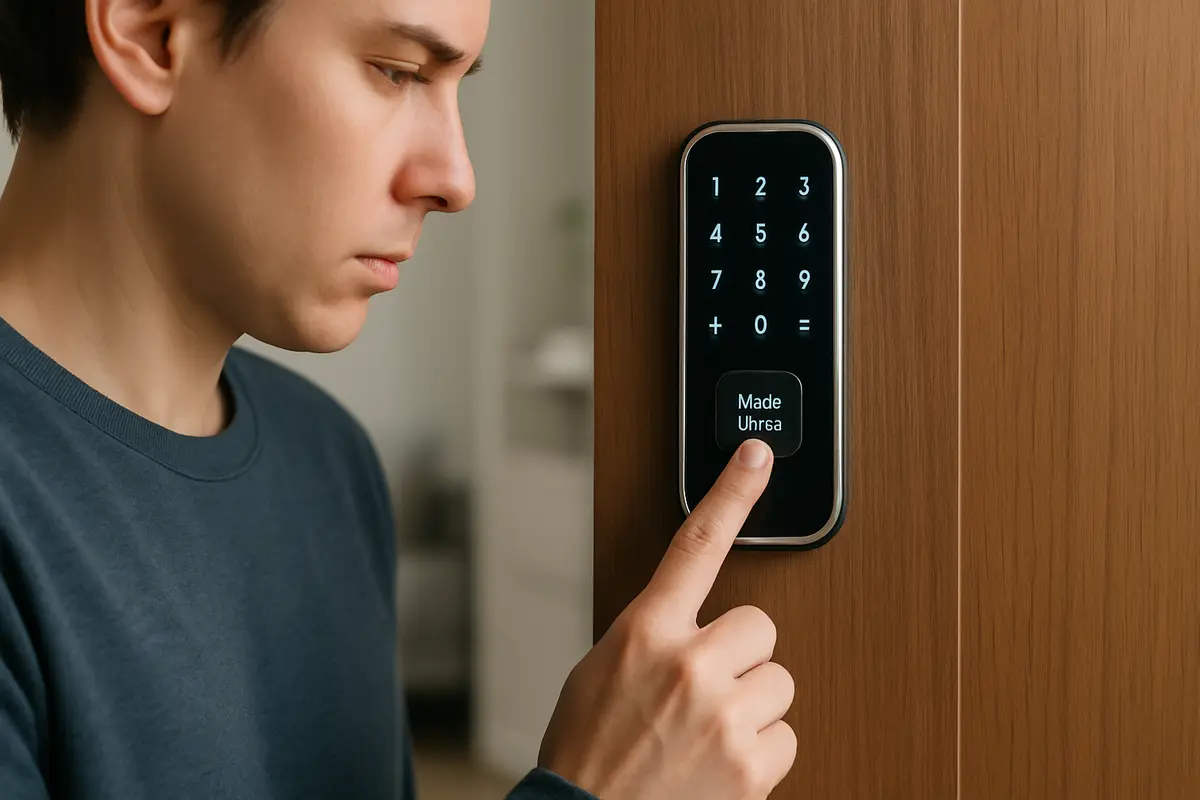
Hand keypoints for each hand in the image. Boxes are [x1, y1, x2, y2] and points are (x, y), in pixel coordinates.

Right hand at [537, 438, 795, 799]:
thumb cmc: (586, 751)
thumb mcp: (601, 672)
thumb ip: (653, 638)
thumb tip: (695, 631)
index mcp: (645, 632)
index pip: (696, 544)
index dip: (730, 492)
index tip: (757, 455)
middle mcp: (689, 664)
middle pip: (760, 627)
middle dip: (740, 657)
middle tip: (705, 691)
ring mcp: (724, 714)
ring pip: (779, 682)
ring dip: (753, 705)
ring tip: (708, 733)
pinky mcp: (750, 765)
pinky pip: (787, 737)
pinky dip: (761, 752)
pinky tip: (722, 764)